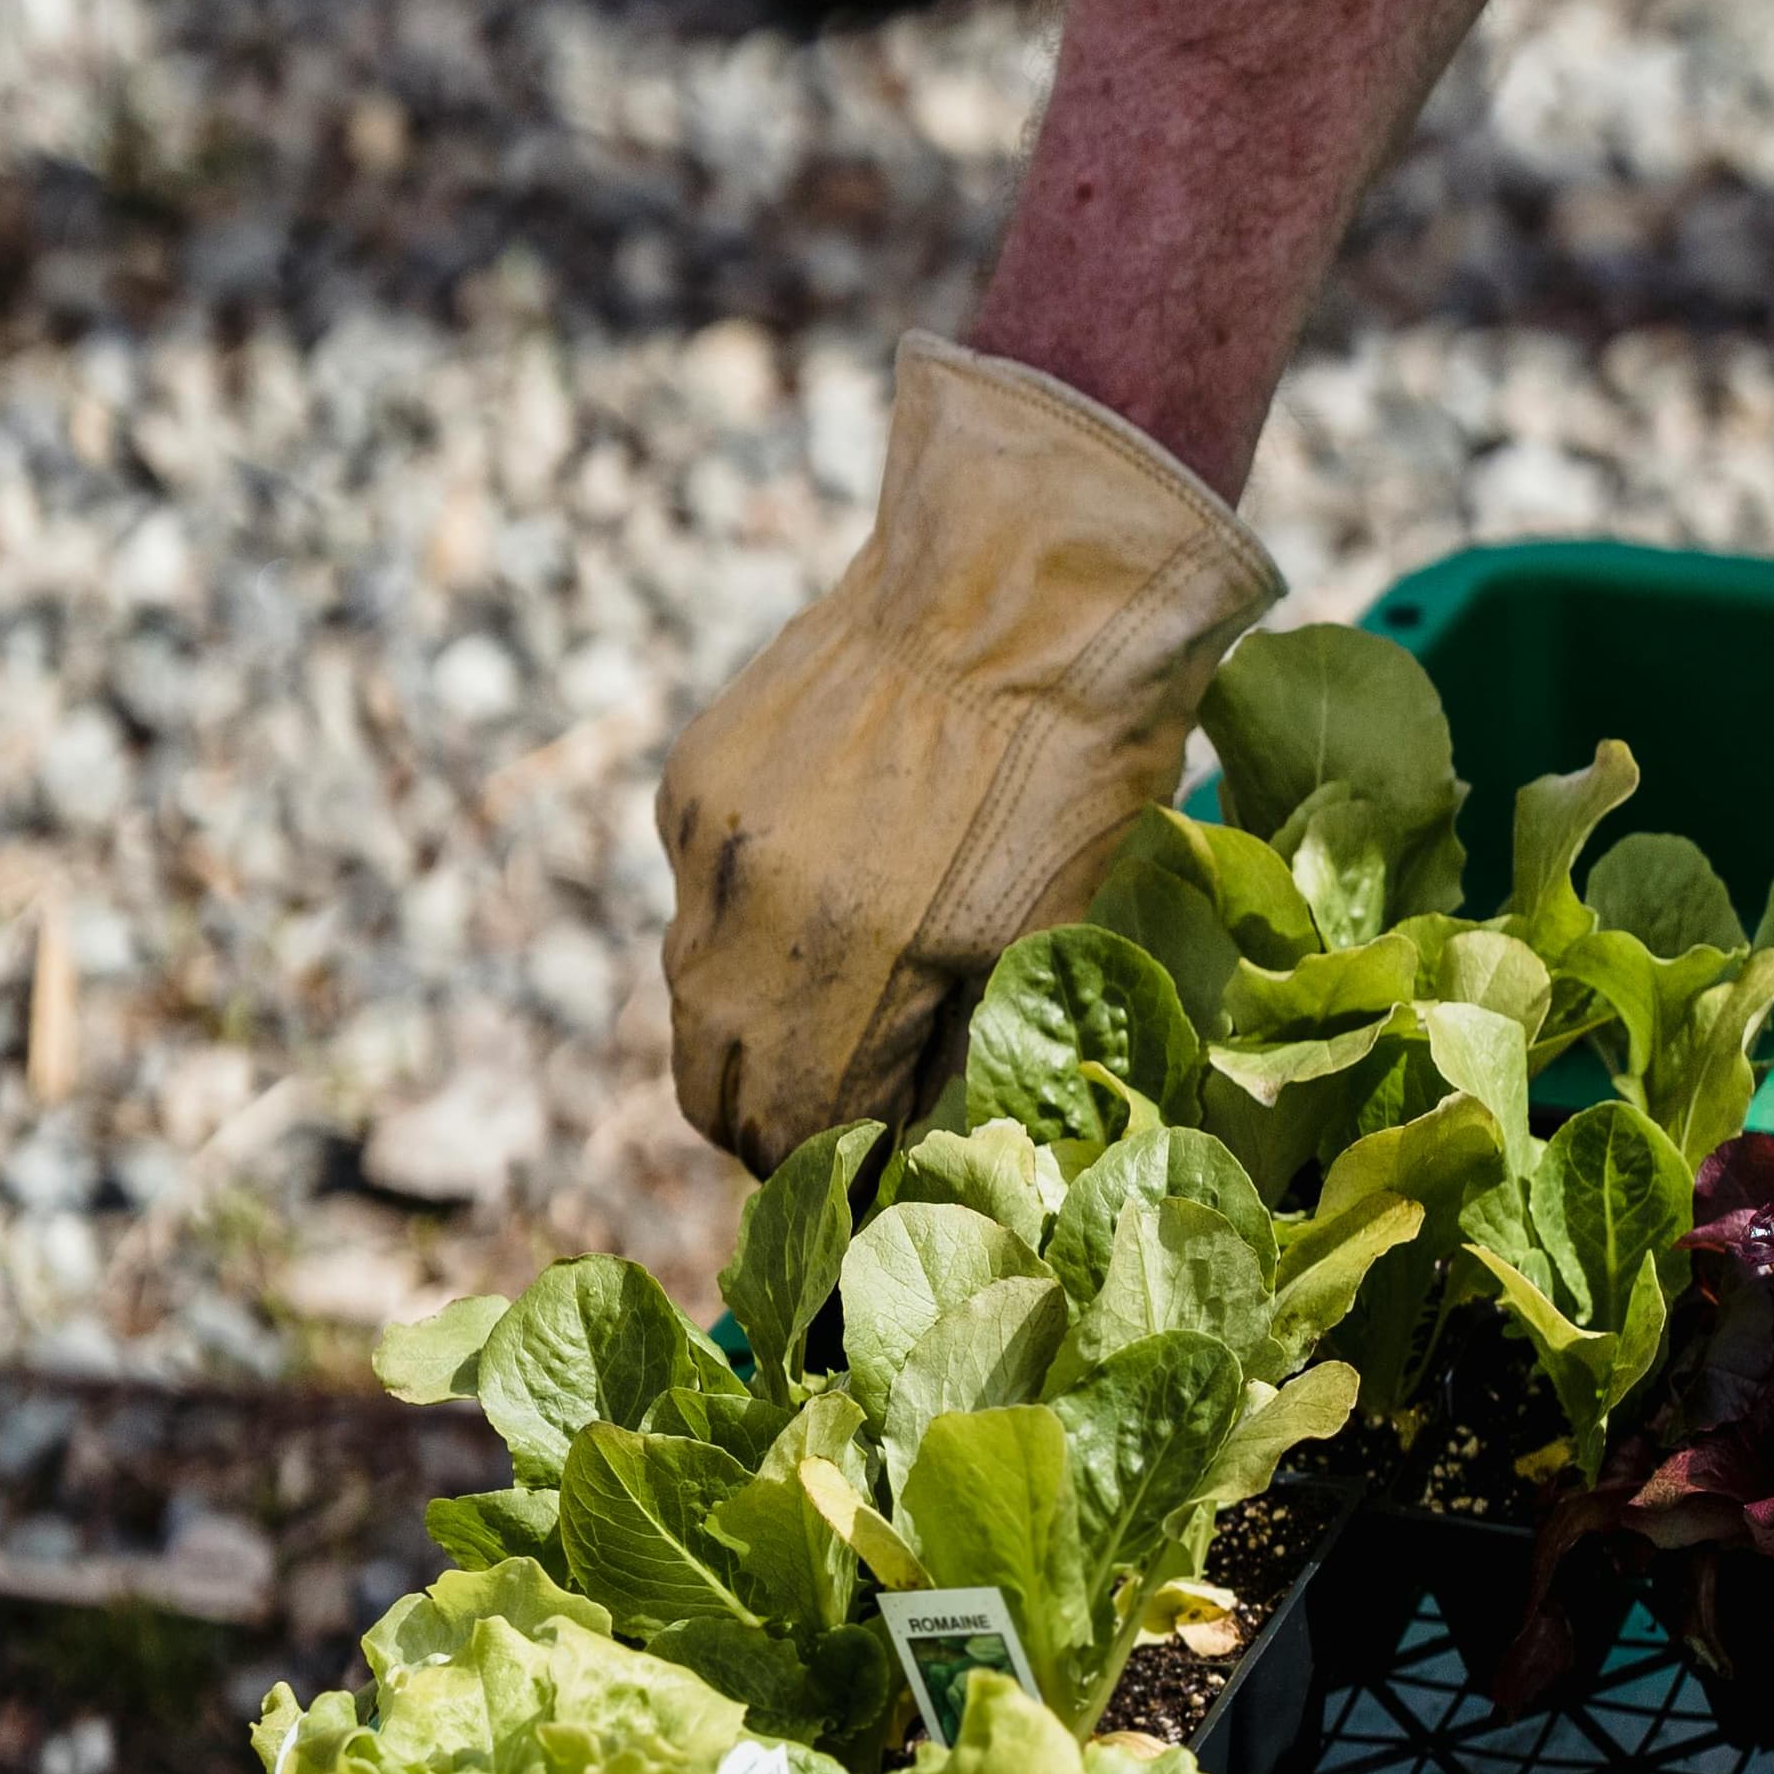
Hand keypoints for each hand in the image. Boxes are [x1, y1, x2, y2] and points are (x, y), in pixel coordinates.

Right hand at [659, 337, 1273, 1171]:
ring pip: (693, 993)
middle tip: (832, 1141)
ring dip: (748, 1032)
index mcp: (856, 965)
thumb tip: (918, 1145)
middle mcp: (755, 909)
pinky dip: (744, 925)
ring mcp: (710, 841)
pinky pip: (699, 897)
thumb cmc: (1081, 758)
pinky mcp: (694, 780)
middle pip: (715, 1082)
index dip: (830, 1185)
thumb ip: (965, 1050)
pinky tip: (822, 896)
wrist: (1025, 572)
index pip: (797, 1137)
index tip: (862, 1200)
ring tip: (823, 1033)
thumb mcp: (1054, 930)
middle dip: (769, 1129)